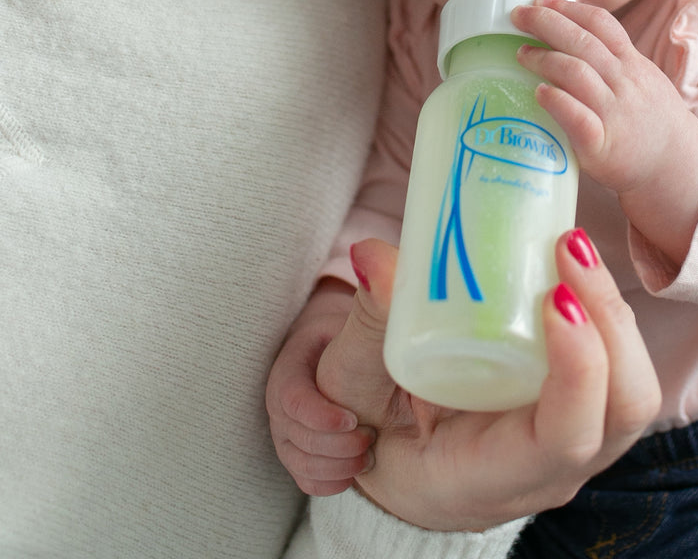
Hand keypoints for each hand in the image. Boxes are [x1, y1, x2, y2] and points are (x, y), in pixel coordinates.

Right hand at [265, 279, 375, 495]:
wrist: (376, 355)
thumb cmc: (373, 332)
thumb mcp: (373, 313)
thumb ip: (374, 290)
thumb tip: (369, 253)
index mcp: (296, 359)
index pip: (287, 393)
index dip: (314, 412)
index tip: (352, 418)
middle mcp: (288, 393)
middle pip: (286, 432)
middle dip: (325, 445)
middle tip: (366, 442)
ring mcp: (294, 424)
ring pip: (294, 457)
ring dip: (328, 465)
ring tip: (365, 456)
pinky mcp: (308, 447)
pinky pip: (304, 475)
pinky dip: (326, 480)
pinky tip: (352, 475)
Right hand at [316, 229, 661, 531]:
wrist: (400, 462)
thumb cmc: (379, 433)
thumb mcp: (357, 387)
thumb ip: (367, 327)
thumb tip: (374, 257)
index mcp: (499, 476)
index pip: (567, 437)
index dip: (578, 369)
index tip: (555, 296)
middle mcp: (555, 466)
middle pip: (626, 406)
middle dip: (610, 320)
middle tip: (569, 248)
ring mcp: (579, 436)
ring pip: (634, 383)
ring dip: (613, 308)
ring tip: (572, 246)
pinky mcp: (584, 402)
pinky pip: (620, 362)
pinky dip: (606, 309)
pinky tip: (573, 262)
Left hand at [512, 0, 697, 263]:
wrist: (675, 166)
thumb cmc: (649, 121)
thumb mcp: (641, 79)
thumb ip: (612, 60)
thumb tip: (568, 36)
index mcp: (631, 64)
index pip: (600, 24)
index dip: (569, 9)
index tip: (540, 1)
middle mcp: (624, 83)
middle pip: (583, 42)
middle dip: (547, 23)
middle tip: (517, 15)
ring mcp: (614, 113)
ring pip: (578, 73)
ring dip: (545, 59)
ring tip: (520, 53)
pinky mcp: (602, 145)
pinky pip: (578, 118)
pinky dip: (557, 102)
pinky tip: (539, 93)